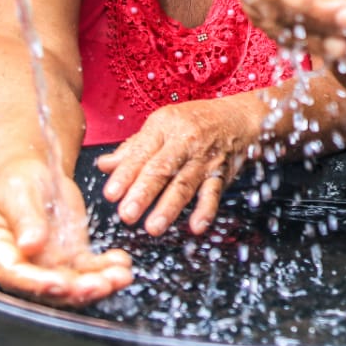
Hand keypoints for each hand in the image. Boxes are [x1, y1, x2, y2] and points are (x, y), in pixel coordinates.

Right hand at [0, 155, 132, 307]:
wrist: (34, 169)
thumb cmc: (16, 177)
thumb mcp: (17, 190)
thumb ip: (25, 218)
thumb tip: (30, 246)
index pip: (13, 273)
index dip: (37, 283)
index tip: (62, 283)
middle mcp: (20, 261)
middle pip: (45, 286)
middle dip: (75, 290)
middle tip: (101, 285)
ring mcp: (46, 261)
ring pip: (70, 282)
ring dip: (96, 283)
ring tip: (120, 277)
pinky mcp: (68, 254)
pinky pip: (87, 268)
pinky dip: (104, 268)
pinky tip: (121, 264)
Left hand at [96, 96, 261, 236]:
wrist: (241, 117)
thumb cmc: (195, 121)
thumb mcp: (163, 124)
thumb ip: (134, 147)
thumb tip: (104, 165)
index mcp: (164, 126)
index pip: (141, 152)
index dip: (126, 174)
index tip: (110, 194)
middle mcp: (185, 141)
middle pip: (162, 169)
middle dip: (143, 193)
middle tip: (126, 214)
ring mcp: (205, 158)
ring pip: (185, 184)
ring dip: (169, 207)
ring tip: (153, 227)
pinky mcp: (221, 173)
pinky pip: (213, 193)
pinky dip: (206, 210)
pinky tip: (196, 227)